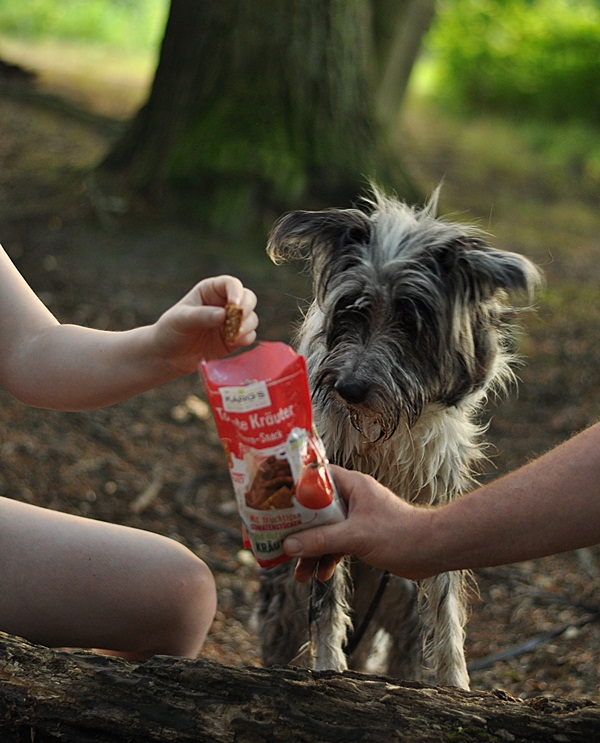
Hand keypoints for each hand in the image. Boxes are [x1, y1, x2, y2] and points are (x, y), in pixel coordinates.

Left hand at [151, 275, 257, 373]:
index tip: (234, 304)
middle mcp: (224, 304)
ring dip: (247, 325)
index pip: (230, 284)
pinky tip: (234, 342)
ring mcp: (230, 322)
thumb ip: (201, 316)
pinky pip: (249, 335)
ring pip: (251, 317)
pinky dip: (246, 338)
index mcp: (210, 291)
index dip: (236, 291)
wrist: (167, 356)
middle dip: (246, 308)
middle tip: (238, 320)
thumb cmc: (170, 331)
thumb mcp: (181, 320)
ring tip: (234, 335)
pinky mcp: (234, 339)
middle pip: (248, 298)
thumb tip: (223, 315)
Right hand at [283, 466, 435, 582]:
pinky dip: (328, 558)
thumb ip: (321, 541)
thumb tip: (288, 546)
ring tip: (299, 574)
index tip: (274, 498)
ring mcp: (357, 517)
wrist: (432, 551)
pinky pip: (336, 544)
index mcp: (352, 485)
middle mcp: (353, 498)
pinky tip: (322, 575)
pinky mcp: (362, 536)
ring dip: (311, 551)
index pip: (316, 475)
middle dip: (298, 530)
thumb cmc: (400, 534)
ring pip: (324, 531)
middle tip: (279, 543)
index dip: (294, 485)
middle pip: (315, 509)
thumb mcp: (354, 537)